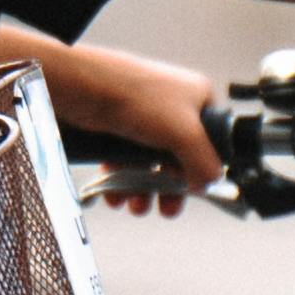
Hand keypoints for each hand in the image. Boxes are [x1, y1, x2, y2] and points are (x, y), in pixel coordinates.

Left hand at [35, 40, 223, 205]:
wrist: (83, 87)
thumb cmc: (136, 94)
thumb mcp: (185, 132)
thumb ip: (204, 162)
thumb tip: (210, 182)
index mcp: (196, 98)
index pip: (211, 139)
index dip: (202, 167)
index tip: (193, 189)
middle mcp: (171, 107)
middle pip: (177, 158)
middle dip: (169, 188)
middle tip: (166, 207)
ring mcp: (142, 119)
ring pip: (148, 164)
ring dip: (143, 191)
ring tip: (137, 205)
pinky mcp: (116, 129)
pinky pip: (124, 162)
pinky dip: (121, 182)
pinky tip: (116, 195)